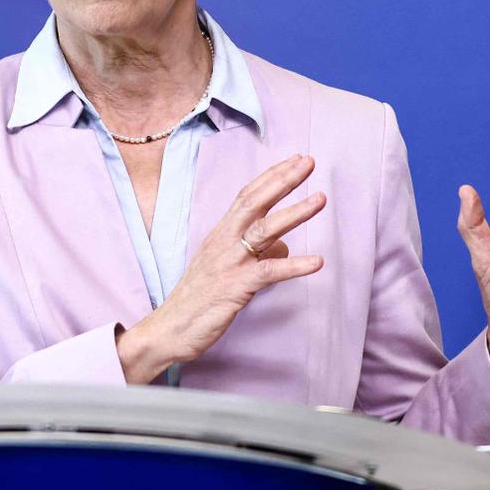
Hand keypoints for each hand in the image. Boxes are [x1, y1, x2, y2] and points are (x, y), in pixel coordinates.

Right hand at [118, 154, 326, 383]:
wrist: (169, 329)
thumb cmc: (197, 300)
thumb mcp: (225, 270)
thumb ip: (255, 255)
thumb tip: (284, 248)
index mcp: (220, 235)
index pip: (247, 196)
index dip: (272, 176)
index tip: (295, 160)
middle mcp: (223, 242)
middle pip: (255, 202)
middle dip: (283, 180)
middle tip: (309, 162)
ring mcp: (229, 263)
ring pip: (264, 231)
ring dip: (294, 213)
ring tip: (320, 199)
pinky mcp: (235, 287)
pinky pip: (269, 272)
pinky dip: (294, 266)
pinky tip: (317, 262)